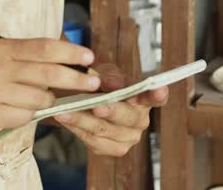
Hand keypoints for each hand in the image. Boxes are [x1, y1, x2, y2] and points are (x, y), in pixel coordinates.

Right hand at [0, 38, 99, 133]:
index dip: (70, 52)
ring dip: (45, 101)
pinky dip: (27, 114)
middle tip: (94, 83)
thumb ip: (28, 55)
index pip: (44, 48)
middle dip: (76, 79)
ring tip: (33, 97)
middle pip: (48, 74)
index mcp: (2, 49)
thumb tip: (69, 60)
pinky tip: (15, 109)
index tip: (89, 57)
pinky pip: (25, 117)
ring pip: (40, 99)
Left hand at [49, 62, 167, 156]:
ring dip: (83, 120)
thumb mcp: (104, 73)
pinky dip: (77, 129)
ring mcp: (128, 137)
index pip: (156, 97)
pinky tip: (64, 120)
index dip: (158, 94)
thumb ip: (109, 77)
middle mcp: (140, 120)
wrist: (81, 99)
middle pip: (127, 117)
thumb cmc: (98, 83)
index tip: (158, 88)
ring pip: (105, 130)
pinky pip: (94, 141)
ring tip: (64, 112)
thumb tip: (112, 84)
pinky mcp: (113, 149)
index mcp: (143, 99)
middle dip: (111, 111)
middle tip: (96, 106)